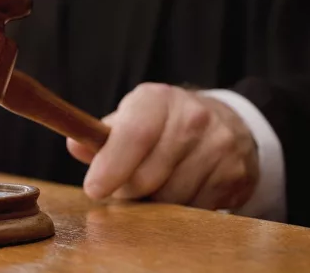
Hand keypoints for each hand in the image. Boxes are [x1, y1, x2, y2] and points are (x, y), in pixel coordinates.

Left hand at [67, 83, 258, 210]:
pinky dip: (180, 210)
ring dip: (154, 203)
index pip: (134, 135)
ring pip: (171, 198)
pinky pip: (195, 209)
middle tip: (124, 188)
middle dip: (128, 191)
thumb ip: (100, 136)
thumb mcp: (132, 118)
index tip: (94, 189)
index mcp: (157, 99)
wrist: (228, 125)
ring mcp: (218, 145)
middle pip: (148, 175)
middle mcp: (192, 117)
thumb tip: (74, 145)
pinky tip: (180, 191)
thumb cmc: (163, 126)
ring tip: (154, 186)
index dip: (111, 166)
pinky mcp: (234, 174)